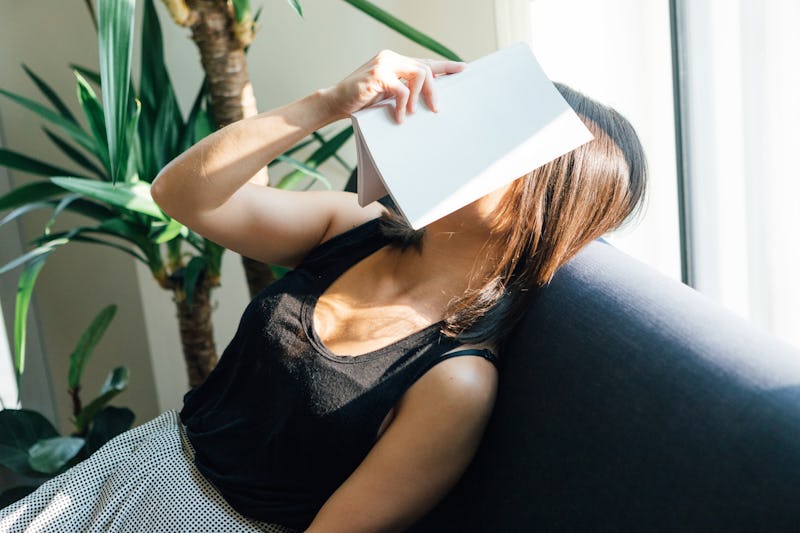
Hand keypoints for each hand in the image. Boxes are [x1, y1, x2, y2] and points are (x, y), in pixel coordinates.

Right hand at [324, 50, 465, 122]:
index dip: (445, 66)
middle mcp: (391, 57)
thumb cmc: (362, 102)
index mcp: (395, 61)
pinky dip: (403, 106)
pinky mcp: (378, 74)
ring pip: (418, 75)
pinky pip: (402, 90)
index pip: (425, 62)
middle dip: (434, 90)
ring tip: (413, 113)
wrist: (335, 102)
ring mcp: (384, 63)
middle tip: (436, 109)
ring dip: (419, 97)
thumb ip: (405, 90)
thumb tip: (429, 97)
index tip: (463, 69)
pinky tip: (398, 117)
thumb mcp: (388, 94)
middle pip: (426, 69)